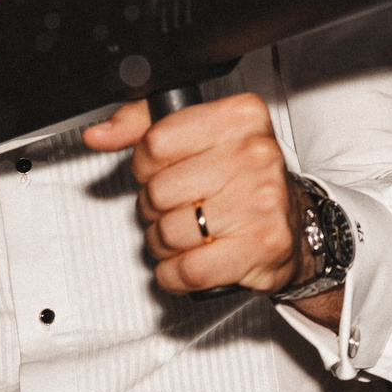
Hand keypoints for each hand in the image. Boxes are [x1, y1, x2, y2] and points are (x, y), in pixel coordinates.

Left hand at [86, 93, 325, 303]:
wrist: (292, 224)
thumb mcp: (198, 136)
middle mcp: (256, 154)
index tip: (163, 172)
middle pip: (158, 191)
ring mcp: (261, 201)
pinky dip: (175, 274)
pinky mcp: (261, 246)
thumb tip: (98, 134)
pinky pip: (188, 270)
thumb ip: (142, 126)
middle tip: (178, 208)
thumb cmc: (240, 179)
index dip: (146, 165)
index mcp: (240, 117)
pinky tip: (187, 262)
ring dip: (165, 243)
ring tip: (187, 235)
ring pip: (168, 233)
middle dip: (154, 208)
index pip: (156, 142)